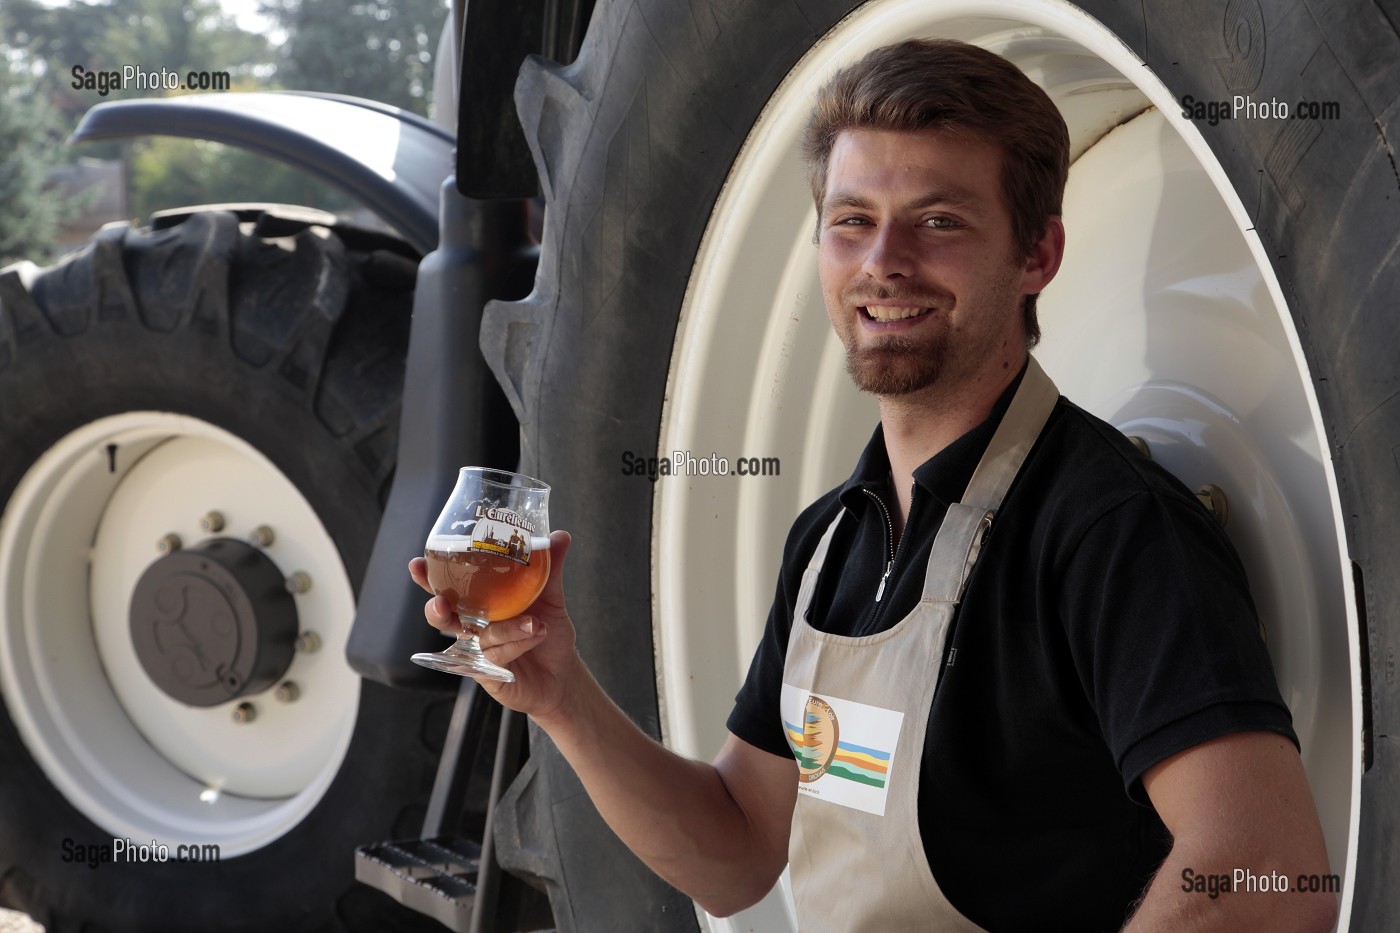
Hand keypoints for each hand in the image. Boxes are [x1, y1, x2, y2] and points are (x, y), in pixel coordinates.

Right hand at [409, 529, 580, 722]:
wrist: (563, 674)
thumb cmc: (548, 632)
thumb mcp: (551, 596)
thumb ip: (550, 567)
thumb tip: (560, 535)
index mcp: (480, 602)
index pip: (448, 587)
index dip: (428, 577)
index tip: (417, 564)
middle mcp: (474, 626)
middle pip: (443, 617)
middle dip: (436, 608)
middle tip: (442, 602)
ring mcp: (479, 651)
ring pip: (479, 636)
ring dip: (507, 627)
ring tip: (534, 622)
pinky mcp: (488, 674)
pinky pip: (497, 655)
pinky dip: (519, 642)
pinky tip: (538, 633)